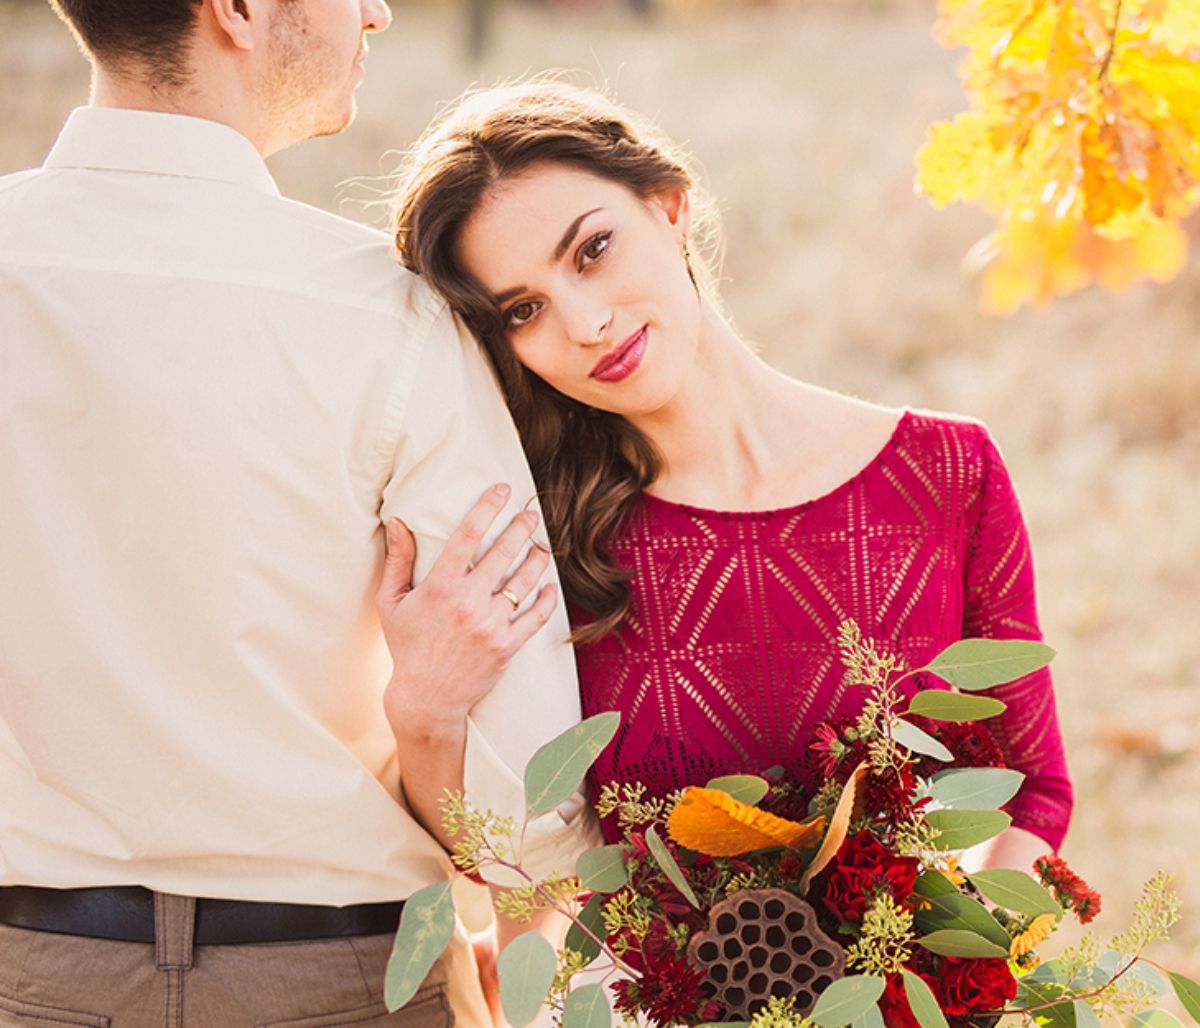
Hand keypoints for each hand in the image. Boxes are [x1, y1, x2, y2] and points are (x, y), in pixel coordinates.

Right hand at [376, 484, 557, 736]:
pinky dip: (546, 599)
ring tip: (542, 546)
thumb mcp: (391, 602)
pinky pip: (536, 617)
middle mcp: (468, 601)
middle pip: (503, 552)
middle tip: (531, 514)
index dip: (488, 507)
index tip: (502, 490)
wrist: (426, 698)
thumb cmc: (406, 646)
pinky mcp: (507, 645)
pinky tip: (549, 585)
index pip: (468, 534)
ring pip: (524, 581)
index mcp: (440, 586)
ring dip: (537, 558)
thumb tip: (399, 522)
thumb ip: (398, 560)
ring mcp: (490, 624)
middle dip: (521, 527)